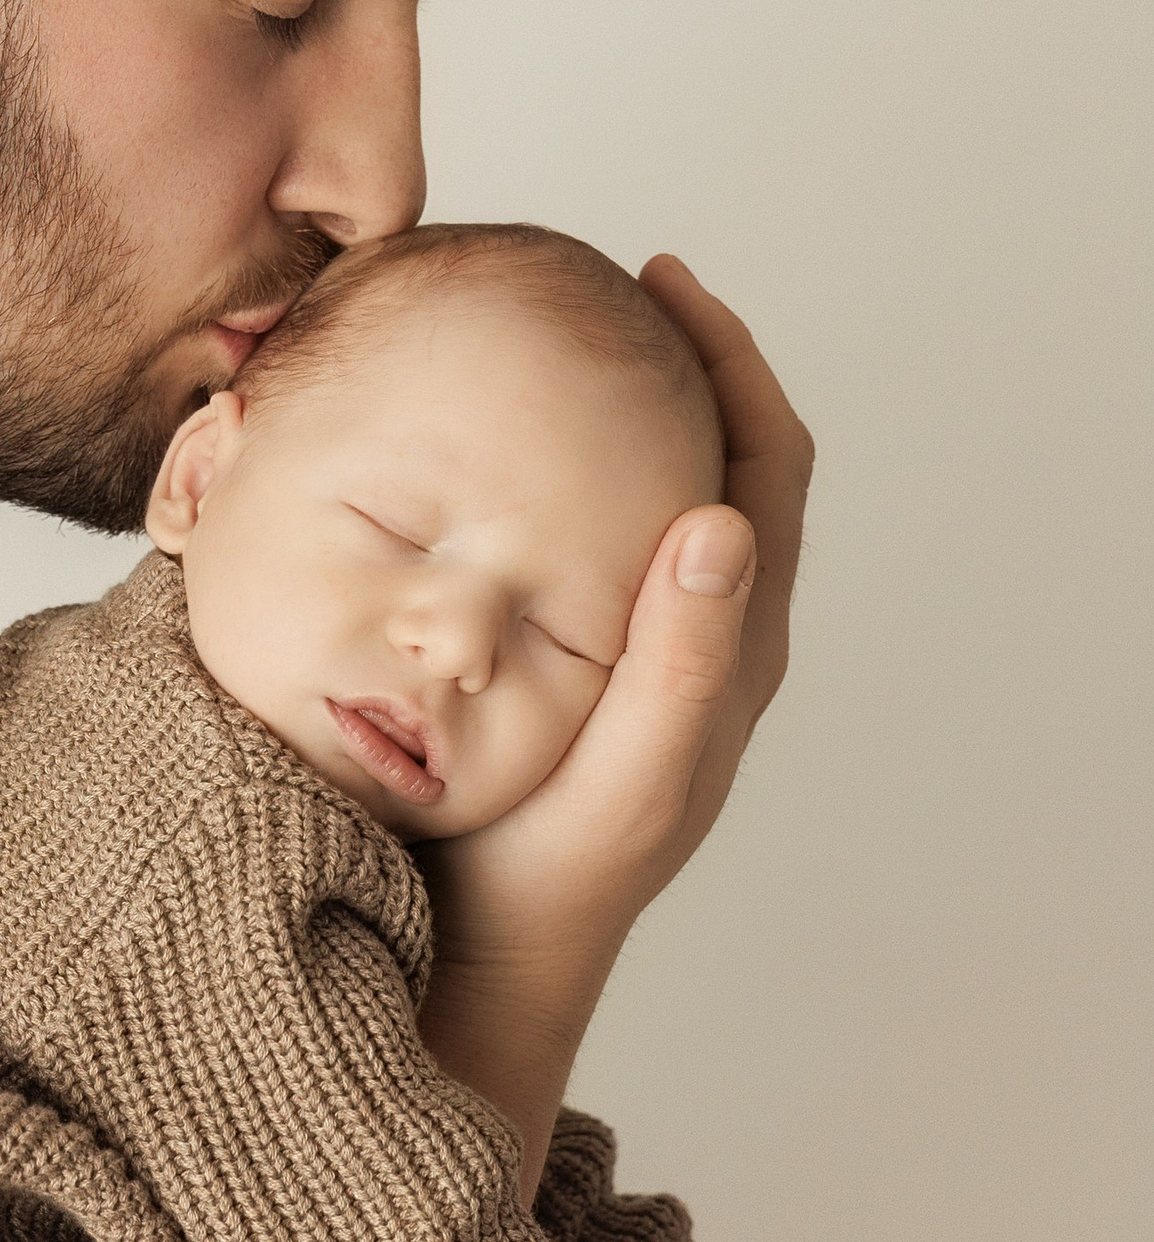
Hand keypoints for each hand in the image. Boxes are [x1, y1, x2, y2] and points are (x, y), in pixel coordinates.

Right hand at [424, 261, 810, 983]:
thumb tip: (723, 520)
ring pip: (651, 498)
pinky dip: (559, 478)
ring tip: (546, 349)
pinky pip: (588, 544)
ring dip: (617, 416)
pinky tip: (487, 461)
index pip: (764, 463)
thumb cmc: (549, 880)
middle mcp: (700, 642)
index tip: (660, 277)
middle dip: (673, 362)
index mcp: (732, 648)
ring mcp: (638, 656)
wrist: (477, 963)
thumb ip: (684, 659)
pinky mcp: (574, 673)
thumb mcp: (632, 774)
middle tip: (599, 287)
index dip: (729, 358)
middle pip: (720, 460)